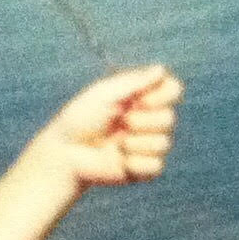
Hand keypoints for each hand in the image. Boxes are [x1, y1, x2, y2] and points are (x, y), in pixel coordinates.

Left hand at [39, 64, 180, 187]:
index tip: (140, 99)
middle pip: (169, 118)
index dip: (163, 96)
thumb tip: (161, 70)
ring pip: (164, 143)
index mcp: (142, 98)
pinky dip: (137, 163)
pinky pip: (156, 166)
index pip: (173, 90)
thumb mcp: (105, 94)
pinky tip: (120, 161)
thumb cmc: (80, 118)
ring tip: (117, 144)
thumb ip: (134, 82)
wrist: (65, 152)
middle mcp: (148, 120)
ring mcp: (147, 145)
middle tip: (121, 122)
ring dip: (137, 143)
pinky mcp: (143, 169)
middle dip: (144, 121)